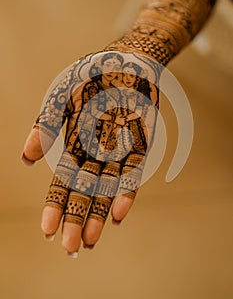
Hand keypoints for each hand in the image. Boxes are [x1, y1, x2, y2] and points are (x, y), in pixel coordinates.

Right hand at [22, 50, 159, 256]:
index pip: (63, 180)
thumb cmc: (90, 78)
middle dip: (77, 217)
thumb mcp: (62, 97)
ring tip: (90, 241)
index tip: (48, 230)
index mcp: (75, 143)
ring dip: (99, 212)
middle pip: (85, 190)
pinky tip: (118, 214)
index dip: (56, 205)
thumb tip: (25, 158)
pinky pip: (133, 171)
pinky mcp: (141, 143)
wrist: (126, 60)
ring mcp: (119, 149)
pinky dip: (126, 191)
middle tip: (70, 248)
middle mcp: (96, 151)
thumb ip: (46, 126)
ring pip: (108, 187)